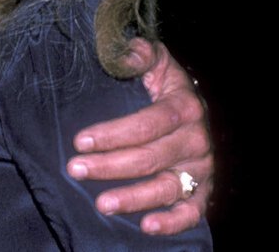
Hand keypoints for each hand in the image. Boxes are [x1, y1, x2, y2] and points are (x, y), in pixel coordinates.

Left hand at [66, 38, 213, 234]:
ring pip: (166, 188)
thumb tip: (128, 54)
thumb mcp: (156, 61)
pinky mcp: (202, 190)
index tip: (80, 140)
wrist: (193, 107)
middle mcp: (196, 139)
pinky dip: (173, 222)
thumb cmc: (165, 83)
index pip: (146, 124)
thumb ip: (140, 53)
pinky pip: (191, 212)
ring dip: (133, 198)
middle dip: (109, 165)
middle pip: (150, 157)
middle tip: (76, 169)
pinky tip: (147, 226)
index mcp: (185, 106)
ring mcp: (201, 167)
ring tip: (101, 204)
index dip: (113, 134)